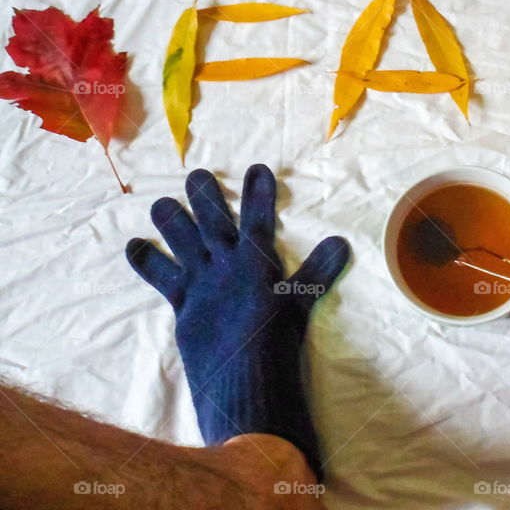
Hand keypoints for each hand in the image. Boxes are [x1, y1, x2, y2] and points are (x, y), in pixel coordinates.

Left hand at [125, 164, 348, 479]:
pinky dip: (146, 260)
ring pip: (181, 241)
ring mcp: (200, 282)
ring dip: (170, 220)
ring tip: (159, 203)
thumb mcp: (303, 302)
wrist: (243, 376)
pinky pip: (160, 276)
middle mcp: (225, 264)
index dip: (259, 190)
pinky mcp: (183, 304)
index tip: (257, 168)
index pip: (259, 215)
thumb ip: (319, 270)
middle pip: (212, 220)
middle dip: (205, 195)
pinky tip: (133, 246)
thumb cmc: (279, 341)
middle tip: (196, 174)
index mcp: (256, 260)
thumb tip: (342, 242)